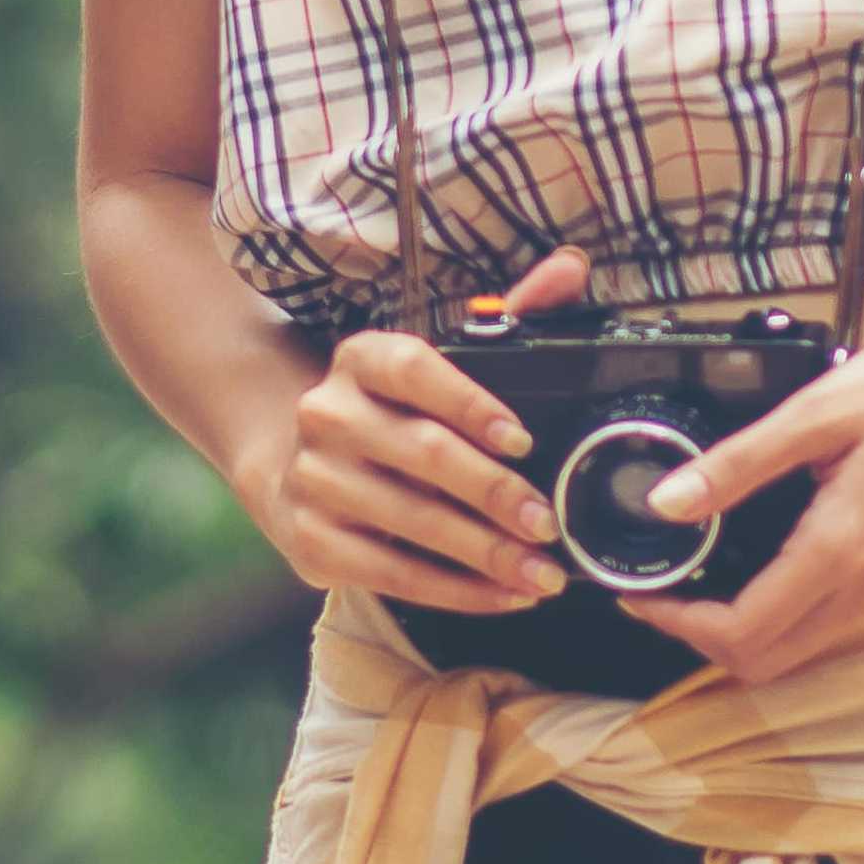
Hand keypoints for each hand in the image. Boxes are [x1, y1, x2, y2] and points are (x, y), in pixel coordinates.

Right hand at [232, 242, 588, 611]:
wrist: (292, 463)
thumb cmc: (391, 413)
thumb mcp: (437, 362)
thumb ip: (510, 316)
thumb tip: (571, 269)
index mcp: (361, 358)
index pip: (414, 369)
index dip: (470, 403)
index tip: (522, 440)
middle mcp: (327, 413)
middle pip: (422, 453)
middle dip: (495, 493)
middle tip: (548, 523)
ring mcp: (313, 480)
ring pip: (412, 522)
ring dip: (486, 554)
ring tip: (542, 573)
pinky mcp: (310, 542)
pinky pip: (393, 575)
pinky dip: (456, 591)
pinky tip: (502, 595)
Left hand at [616, 304, 863, 685]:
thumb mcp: (821, 409)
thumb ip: (740, 464)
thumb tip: (669, 503)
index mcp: (841, 551)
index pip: (743, 633)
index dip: (678, 625)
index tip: (639, 593)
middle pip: (767, 661)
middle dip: (702, 637)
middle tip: (661, 589)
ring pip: (801, 650)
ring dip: (743, 631)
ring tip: (699, 574)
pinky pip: (832, 626)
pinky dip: (784, 616)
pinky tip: (759, 564)